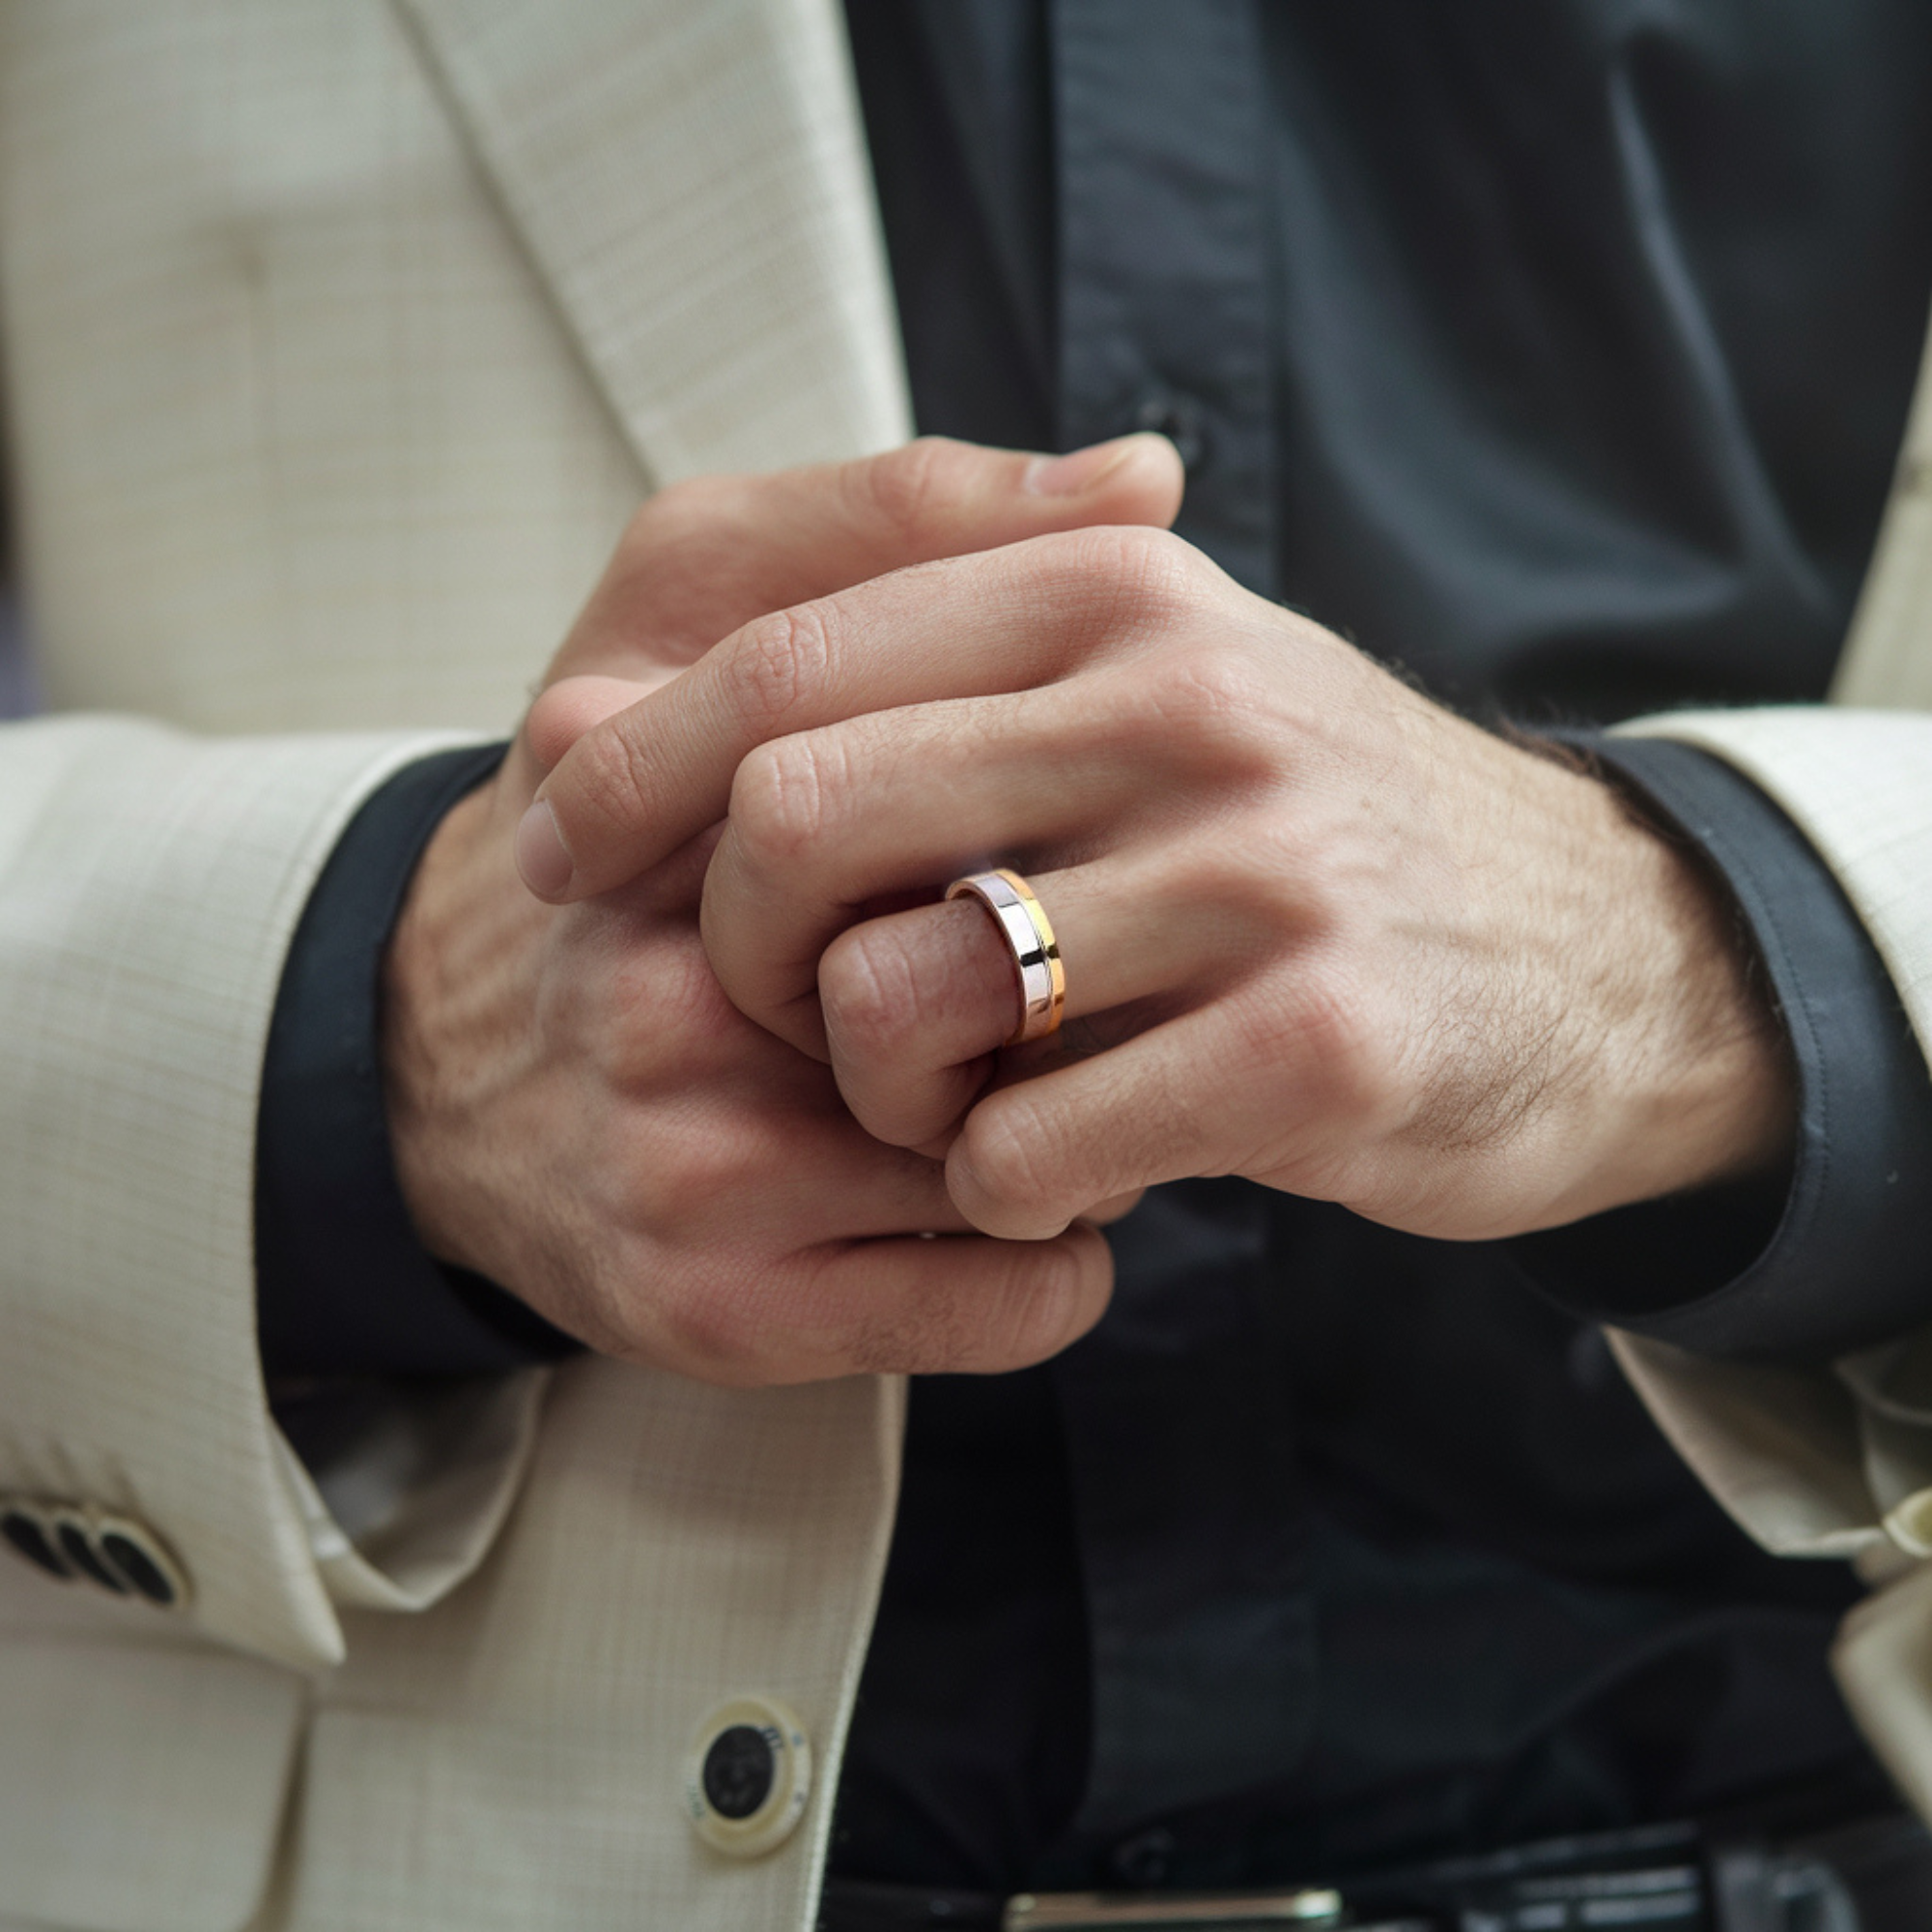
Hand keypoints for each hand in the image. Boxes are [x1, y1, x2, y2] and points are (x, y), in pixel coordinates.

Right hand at [385, 436, 1182, 1381]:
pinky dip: (1063, 1259)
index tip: (1109, 832)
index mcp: (674, 811)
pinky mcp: (719, 1317)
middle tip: (1106, 969)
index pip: (971, 801)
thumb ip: (904, 519)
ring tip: (1060, 1085)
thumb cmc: (617, 836)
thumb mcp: (689, 606)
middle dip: (1090, 984)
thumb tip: (1147, 479)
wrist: (442, 1071)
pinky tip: (1028, 1198)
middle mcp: (669, 1001)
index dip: (1082, 821)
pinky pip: (1002, 1301)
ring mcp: (691, 1176)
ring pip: (1027, 1155)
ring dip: (1095, 1121)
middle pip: (1014, 997)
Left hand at [521, 524, 1793, 1245]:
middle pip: (795, 824)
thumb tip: (595, 700)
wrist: (1584, 955)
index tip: (554, 856)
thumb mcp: (1138, 678)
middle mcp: (1183, 700)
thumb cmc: (1298, 832)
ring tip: (965, 1100)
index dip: (627, 774)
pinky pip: (1027, 1153)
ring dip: (880, 1095)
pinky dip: (999, 1189)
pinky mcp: (1320, 1045)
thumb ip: (916, 654)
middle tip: (794, 1016)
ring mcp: (1262, 874)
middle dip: (736, 954)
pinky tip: (1063, 1167)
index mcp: (1109, 586)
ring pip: (897, 1004)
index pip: (778, 661)